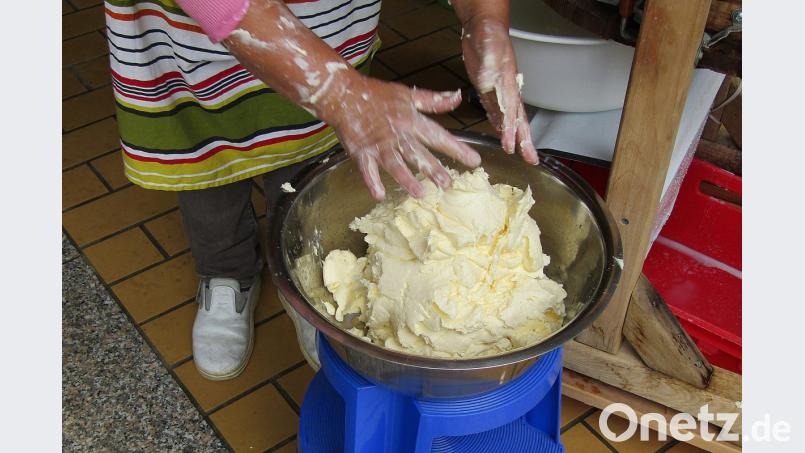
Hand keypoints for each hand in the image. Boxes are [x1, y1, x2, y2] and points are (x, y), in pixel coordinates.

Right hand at [321, 74, 481, 200]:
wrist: (344, 94)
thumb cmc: (377, 94)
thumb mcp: (408, 94)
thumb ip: (433, 100)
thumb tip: (458, 97)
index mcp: (411, 120)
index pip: (438, 136)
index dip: (457, 148)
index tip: (474, 161)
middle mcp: (397, 134)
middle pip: (418, 153)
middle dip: (433, 169)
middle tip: (447, 185)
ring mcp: (378, 144)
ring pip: (394, 163)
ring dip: (406, 179)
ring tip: (420, 193)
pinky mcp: (360, 151)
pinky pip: (367, 169)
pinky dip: (372, 181)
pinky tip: (379, 195)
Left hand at [462, 16, 537, 163]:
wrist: (484, 27)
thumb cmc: (488, 34)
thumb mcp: (488, 47)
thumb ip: (488, 65)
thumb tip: (487, 82)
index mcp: (507, 82)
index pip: (511, 111)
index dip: (511, 130)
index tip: (510, 146)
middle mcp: (507, 90)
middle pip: (518, 119)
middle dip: (524, 140)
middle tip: (531, 159)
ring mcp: (500, 92)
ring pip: (510, 119)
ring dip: (515, 137)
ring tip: (522, 154)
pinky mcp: (490, 91)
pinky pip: (498, 112)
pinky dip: (501, 126)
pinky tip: (501, 135)